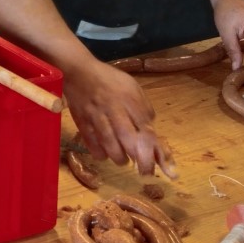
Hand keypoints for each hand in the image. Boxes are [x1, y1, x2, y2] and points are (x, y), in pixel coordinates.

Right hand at [63, 59, 174, 176]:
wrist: (79, 72)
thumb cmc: (109, 80)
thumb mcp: (132, 87)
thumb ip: (143, 108)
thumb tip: (151, 129)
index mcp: (131, 100)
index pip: (147, 129)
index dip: (156, 150)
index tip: (164, 167)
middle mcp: (115, 109)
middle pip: (129, 140)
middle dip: (141, 160)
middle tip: (145, 171)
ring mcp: (97, 117)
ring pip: (111, 146)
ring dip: (120, 158)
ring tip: (124, 159)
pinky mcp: (82, 123)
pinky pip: (93, 145)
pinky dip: (101, 154)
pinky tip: (105, 153)